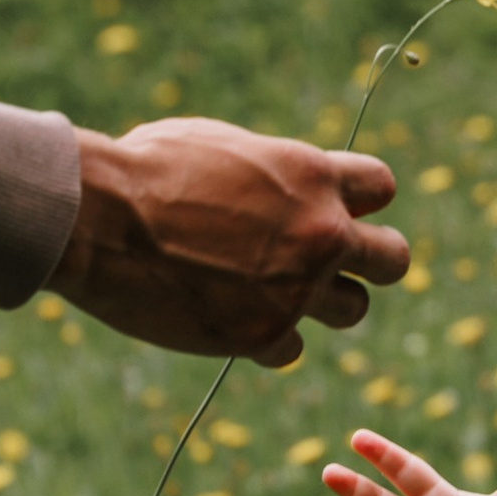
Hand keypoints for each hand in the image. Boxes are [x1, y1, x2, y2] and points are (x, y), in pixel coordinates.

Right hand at [57, 121, 405, 366]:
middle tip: (329, 262)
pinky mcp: (263, 334)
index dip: (358, 200)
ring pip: (352, 311)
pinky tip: (228, 319)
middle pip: (394, 260)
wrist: (102, 217)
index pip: (381, 186)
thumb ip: (266, 171)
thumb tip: (272, 182)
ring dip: (321, 304)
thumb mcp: (218, 145)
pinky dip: (266, 339)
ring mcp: (297, 289)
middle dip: (370, 262)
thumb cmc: (144, 169)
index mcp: (311, 176)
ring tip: (275, 292)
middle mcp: (320, 234)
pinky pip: (290, 349)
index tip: (327, 207)